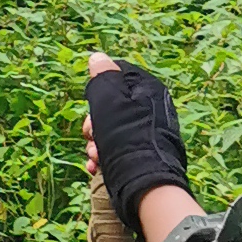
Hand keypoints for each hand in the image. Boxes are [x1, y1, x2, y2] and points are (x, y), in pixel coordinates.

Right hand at [86, 51, 203, 241]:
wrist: (145, 184)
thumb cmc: (126, 137)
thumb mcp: (109, 100)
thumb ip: (102, 77)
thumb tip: (97, 58)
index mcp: (149, 90)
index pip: (117, 76)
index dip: (98, 89)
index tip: (91, 104)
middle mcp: (151, 110)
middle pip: (110, 105)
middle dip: (93, 121)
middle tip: (91, 134)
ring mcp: (146, 134)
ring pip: (109, 130)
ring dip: (95, 142)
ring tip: (95, 155)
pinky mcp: (140, 156)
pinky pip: (115, 149)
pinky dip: (102, 157)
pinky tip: (96, 167)